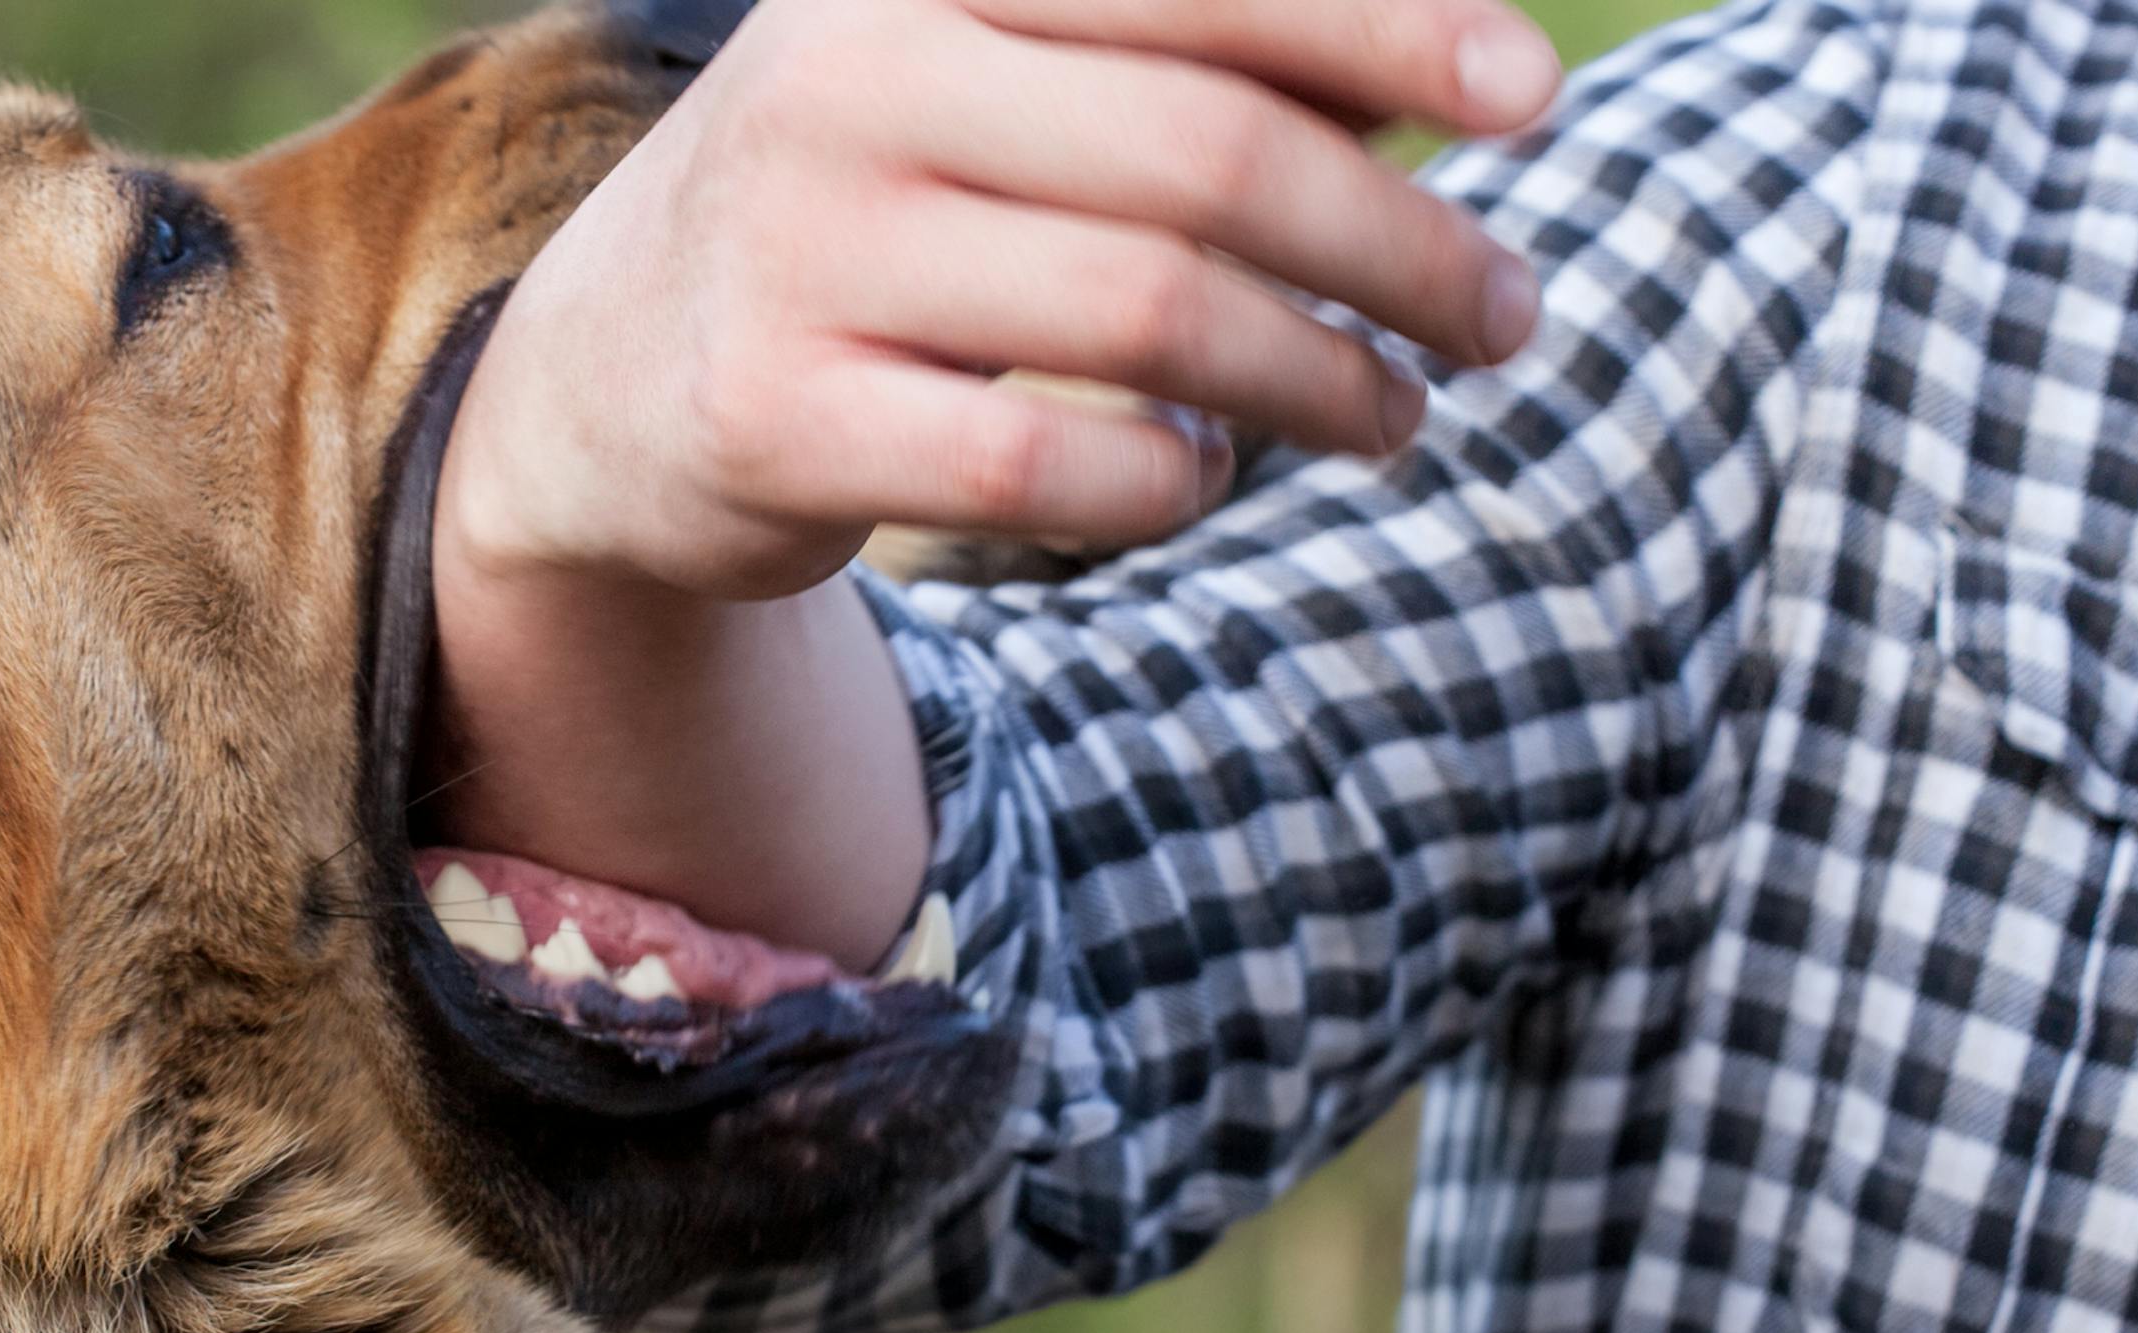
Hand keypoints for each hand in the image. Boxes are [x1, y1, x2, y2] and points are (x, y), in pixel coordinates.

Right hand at [441, 0, 1560, 596]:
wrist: (600, 377)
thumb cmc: (877, 206)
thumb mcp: (997, 82)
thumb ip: (1196, 60)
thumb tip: (1471, 68)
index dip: (1390, 27)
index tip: (1537, 99)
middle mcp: (844, 84)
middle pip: (1207, 161)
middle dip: (1399, 247)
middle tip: (1506, 317)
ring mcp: (798, 253)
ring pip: (1149, 320)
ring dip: (1322, 382)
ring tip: (1394, 416)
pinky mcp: (772, 418)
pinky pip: (1049, 464)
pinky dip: (1170, 482)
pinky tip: (1202, 475)